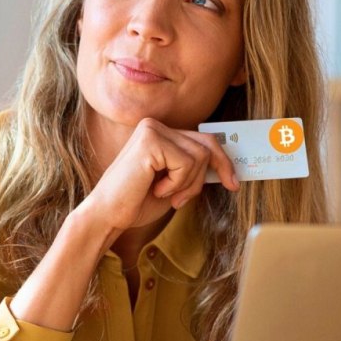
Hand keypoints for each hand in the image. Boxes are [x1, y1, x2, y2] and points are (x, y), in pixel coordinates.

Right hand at [81, 117, 238, 232]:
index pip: (203, 139)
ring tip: (164, 193)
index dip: (222, 161)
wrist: (108, 215)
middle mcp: (155, 125)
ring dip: (187, 184)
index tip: (233, 183)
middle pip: (206, 145)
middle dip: (203, 177)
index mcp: (159, 132)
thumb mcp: (174, 183)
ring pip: (199, 156)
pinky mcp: (150, 140)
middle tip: (183, 200)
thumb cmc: (136, 202)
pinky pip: (186, 163)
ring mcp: (152, 130)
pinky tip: (155, 188)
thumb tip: (224, 166)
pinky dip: (176, 184)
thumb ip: (193, 169)